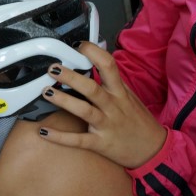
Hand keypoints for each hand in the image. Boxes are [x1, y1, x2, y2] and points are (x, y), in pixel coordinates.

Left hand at [38, 41, 167, 168]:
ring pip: (84, 111)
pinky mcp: (100, 144)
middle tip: (53, 68)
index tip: (79, 46)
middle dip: (71, 77)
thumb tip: (95, 63)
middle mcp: (113, 107)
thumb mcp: (130, 97)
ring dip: (64, 101)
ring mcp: (107, 126)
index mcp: (120, 92)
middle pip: (92, 88)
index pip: (109, 66)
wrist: (152, 149)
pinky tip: (44, 132)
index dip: (94, 53)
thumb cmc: (138, 121)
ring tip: (46, 92)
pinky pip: (78, 140)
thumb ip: (112, 83)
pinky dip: (60, 137)